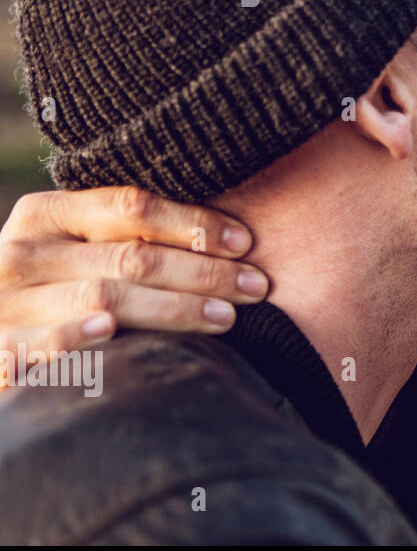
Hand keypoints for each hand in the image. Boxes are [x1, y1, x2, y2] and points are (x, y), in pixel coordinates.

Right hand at [0, 187, 266, 368]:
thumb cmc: (50, 291)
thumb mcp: (74, 250)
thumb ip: (127, 237)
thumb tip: (229, 242)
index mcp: (46, 214)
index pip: (132, 206)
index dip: (194, 223)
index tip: (246, 243)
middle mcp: (23, 252)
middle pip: (131, 255)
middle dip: (204, 272)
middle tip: (257, 286)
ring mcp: (7, 302)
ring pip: (106, 297)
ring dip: (174, 308)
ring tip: (226, 317)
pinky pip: (44, 343)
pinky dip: (78, 335)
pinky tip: (112, 333)